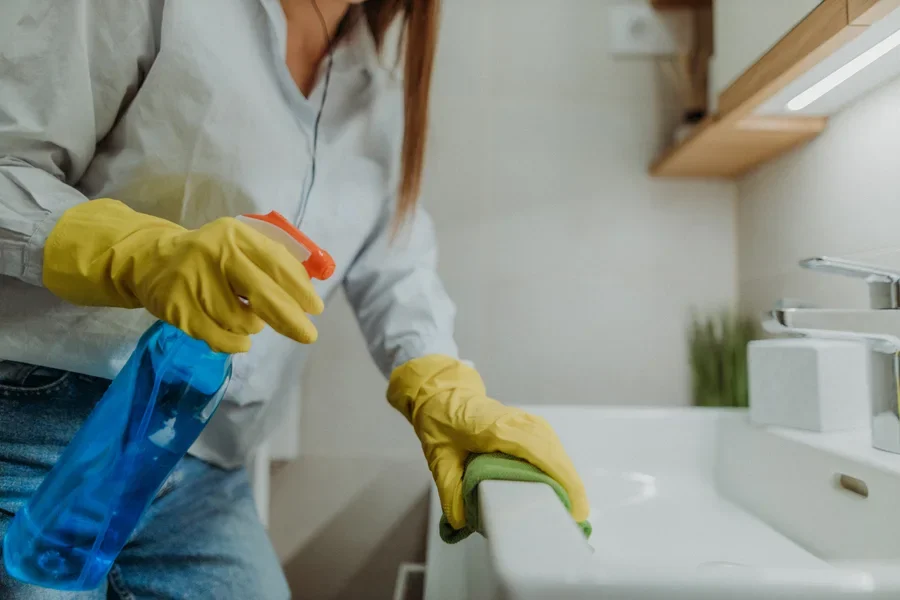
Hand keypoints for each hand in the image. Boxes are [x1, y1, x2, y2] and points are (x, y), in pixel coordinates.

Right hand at [43, 199, 323, 352]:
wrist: (150, 260)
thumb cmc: (210, 256)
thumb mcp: (238, 245)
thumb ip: (271, 261)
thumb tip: (308, 292)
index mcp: (235, 234)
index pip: (276, 263)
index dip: (300, 289)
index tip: (316, 309)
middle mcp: (213, 254)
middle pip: (263, 294)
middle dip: (290, 319)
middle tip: (308, 336)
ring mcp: (192, 281)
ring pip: (242, 321)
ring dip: (253, 327)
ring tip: (247, 318)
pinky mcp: (177, 308)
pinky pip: (220, 337)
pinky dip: (236, 343)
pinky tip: (240, 339)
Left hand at [387, 355, 588, 528]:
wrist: (441, 394)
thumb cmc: (441, 423)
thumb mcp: (439, 459)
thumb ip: (451, 490)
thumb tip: (464, 521)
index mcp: (495, 428)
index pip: (537, 450)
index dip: (559, 478)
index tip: (572, 507)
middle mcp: (517, 421)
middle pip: (554, 451)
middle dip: (569, 484)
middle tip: (574, 519)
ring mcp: (527, 419)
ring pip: (556, 448)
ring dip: (566, 475)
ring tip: (570, 507)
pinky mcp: (530, 424)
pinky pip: (551, 445)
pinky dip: (559, 466)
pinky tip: (560, 486)